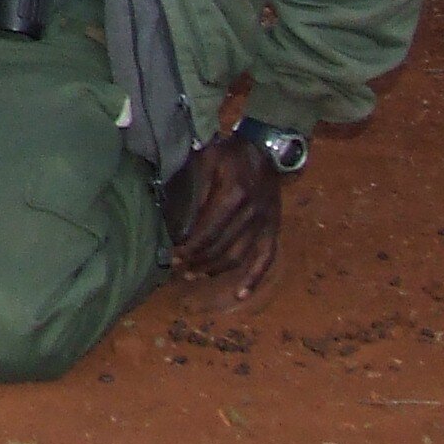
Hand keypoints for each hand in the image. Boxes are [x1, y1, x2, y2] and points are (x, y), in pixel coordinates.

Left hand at [171, 134, 280, 296]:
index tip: (172, 256)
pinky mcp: (274, 230)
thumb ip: (189, 187)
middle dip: (196, 262)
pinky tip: (240, 294)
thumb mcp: (204, 160)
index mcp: (233, 195)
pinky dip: (253, 279)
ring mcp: (265, 224)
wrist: (265, 150)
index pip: (207, 232)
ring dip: (214, 270)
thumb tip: (170, 217)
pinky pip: (266, 259)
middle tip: (177, 268)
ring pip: (238, 257)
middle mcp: (252, 214)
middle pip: (221, 248)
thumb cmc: (228, 154)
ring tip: (193, 275)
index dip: (189, 249)